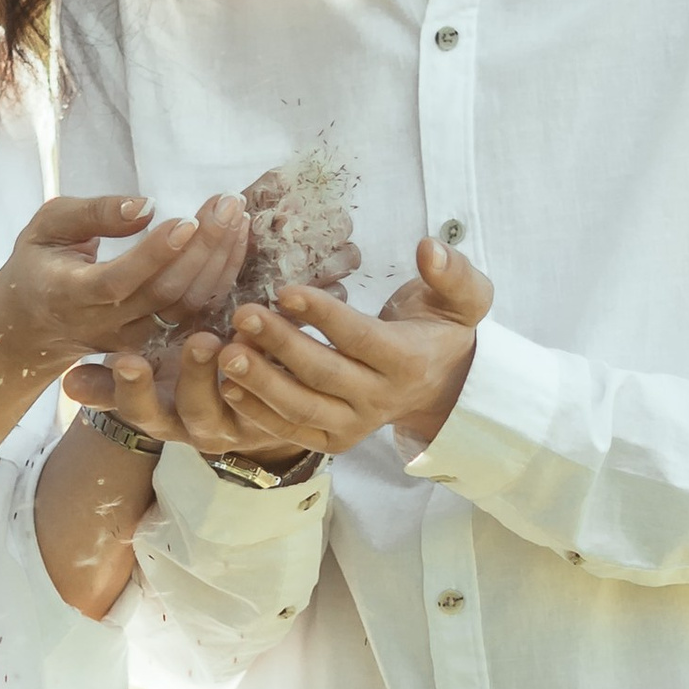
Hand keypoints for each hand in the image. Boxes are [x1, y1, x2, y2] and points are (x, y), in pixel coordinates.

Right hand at [0, 194, 254, 382]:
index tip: (189, 220)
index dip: (156, 254)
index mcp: (70, 296)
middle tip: (228, 204)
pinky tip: (235, 242)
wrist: (32, 328)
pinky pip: (197, 314)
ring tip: (236, 215)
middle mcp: (105, 326)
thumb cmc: (39, 265)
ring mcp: (134, 341)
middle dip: (202, 248)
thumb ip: (92, 213)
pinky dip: (222, 278)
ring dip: (219, 261)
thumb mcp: (46, 227)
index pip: (119, 280)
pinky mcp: (156, 344)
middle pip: (164, 294)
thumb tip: (146, 206)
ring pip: (188, 307)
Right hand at [64, 320, 319, 468]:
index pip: (141, 412)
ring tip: (246, 330)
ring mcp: (250, 426)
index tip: (126, 360)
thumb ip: (112, 381)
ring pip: (250, 406)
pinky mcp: (289, 416)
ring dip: (248, 369)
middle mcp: (206, 429)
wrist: (259, 404)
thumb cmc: (189, 379)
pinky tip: (287, 325)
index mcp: (166, 419)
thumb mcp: (150, 380)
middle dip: (196, 376)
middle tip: (200, 340)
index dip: (132, 391)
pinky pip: (290, 394)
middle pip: (198, 411)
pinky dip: (287, 360)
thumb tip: (69, 384)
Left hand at [209, 238, 493, 454]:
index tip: (285, 290)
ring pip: (302, 409)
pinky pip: (290, 430)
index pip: (360, 338)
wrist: (440, 385)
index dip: (323, 315)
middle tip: (242, 315)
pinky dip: (257, 411)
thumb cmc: (439, 330)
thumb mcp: (462, 298)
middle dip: (281, 345)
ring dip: (261, 382)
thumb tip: (428, 247)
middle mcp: (381, 399)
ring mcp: (355, 425)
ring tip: (226, 353)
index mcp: (408, 361)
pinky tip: (227, 383)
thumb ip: (452, 272)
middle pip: (324, 375)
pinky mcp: (332, 441)